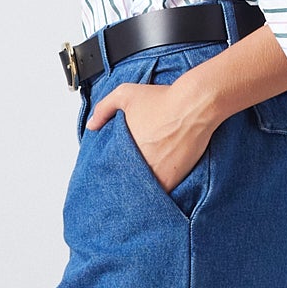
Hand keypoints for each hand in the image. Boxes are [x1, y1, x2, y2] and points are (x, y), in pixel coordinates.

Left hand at [85, 77, 217, 193]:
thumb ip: (104, 108)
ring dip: (143, 188)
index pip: (111, 169)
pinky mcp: (174, 178)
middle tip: (130, 179)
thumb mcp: (125, 94)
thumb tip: (92, 125)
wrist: (194, 105)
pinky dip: (160, 192)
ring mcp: (157, 174)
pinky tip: (159, 186)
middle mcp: (139, 164)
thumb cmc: (164, 99)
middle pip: (127, 181)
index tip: (114, 173)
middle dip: (128, 180)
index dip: (113, 171)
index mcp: (124, 148)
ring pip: (144, 190)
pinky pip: (163, 193)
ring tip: (144, 184)